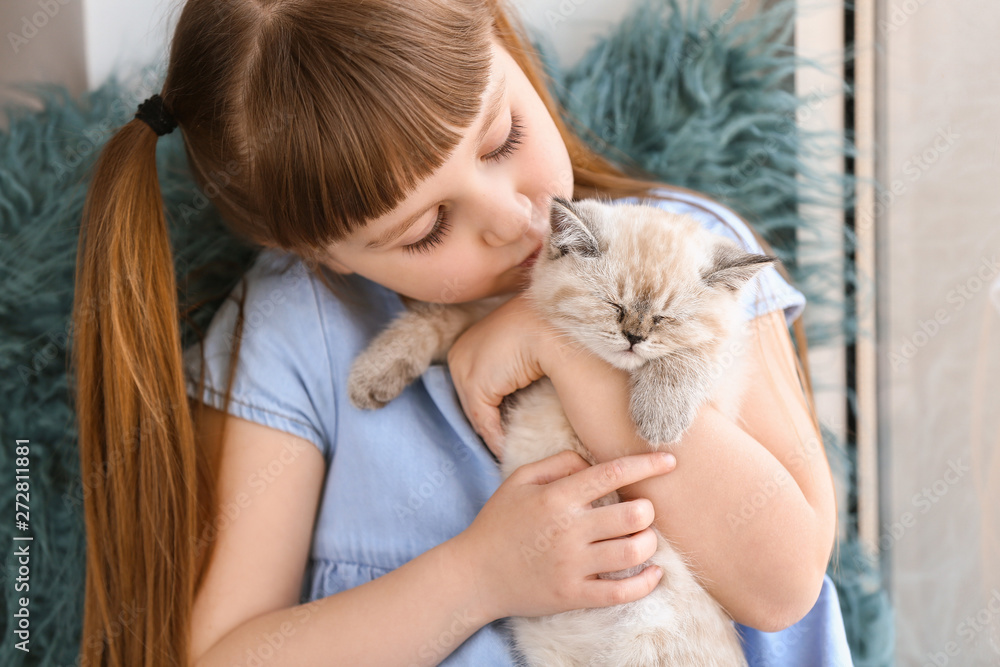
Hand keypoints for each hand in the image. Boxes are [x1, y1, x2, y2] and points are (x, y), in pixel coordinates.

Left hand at [446, 292, 552, 458]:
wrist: (556, 324)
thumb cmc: (551, 332)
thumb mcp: (529, 354)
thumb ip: (518, 378)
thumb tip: (524, 405)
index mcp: (472, 339)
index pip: (480, 384)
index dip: (496, 406)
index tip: (511, 425)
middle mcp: (461, 353)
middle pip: (475, 399)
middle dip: (494, 419)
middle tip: (513, 440)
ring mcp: (463, 368)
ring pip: (478, 412)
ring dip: (495, 431)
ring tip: (514, 448)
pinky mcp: (473, 384)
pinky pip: (482, 421)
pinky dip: (495, 438)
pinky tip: (510, 449)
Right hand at [451, 449, 676, 620]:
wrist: (474, 575)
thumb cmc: (499, 522)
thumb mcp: (519, 480)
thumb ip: (559, 463)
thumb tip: (594, 462)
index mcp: (557, 496)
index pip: (612, 473)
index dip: (646, 464)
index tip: (670, 461)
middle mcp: (569, 529)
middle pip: (634, 514)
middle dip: (648, 510)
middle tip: (641, 512)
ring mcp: (572, 564)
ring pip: (634, 551)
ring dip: (649, 542)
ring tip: (643, 538)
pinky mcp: (574, 595)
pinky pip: (623, 591)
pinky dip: (647, 582)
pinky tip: (653, 572)